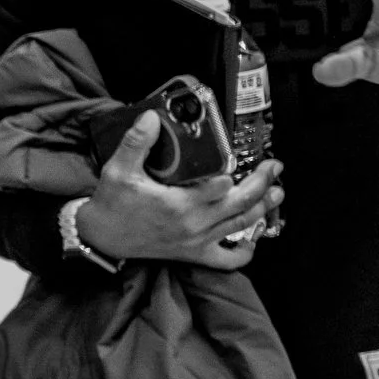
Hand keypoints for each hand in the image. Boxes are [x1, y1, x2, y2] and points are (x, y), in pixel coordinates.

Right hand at [72, 111, 282, 270]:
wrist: (101, 237)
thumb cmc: (112, 204)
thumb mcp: (118, 169)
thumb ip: (136, 142)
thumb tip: (151, 118)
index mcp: (179, 203)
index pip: (221, 186)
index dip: (234, 173)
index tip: (239, 160)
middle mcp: (194, 224)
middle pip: (242, 204)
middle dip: (263, 183)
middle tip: (273, 167)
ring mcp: (197, 241)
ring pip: (243, 226)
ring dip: (264, 208)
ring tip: (277, 192)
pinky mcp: (194, 254)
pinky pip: (229, 259)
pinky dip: (245, 251)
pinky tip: (252, 238)